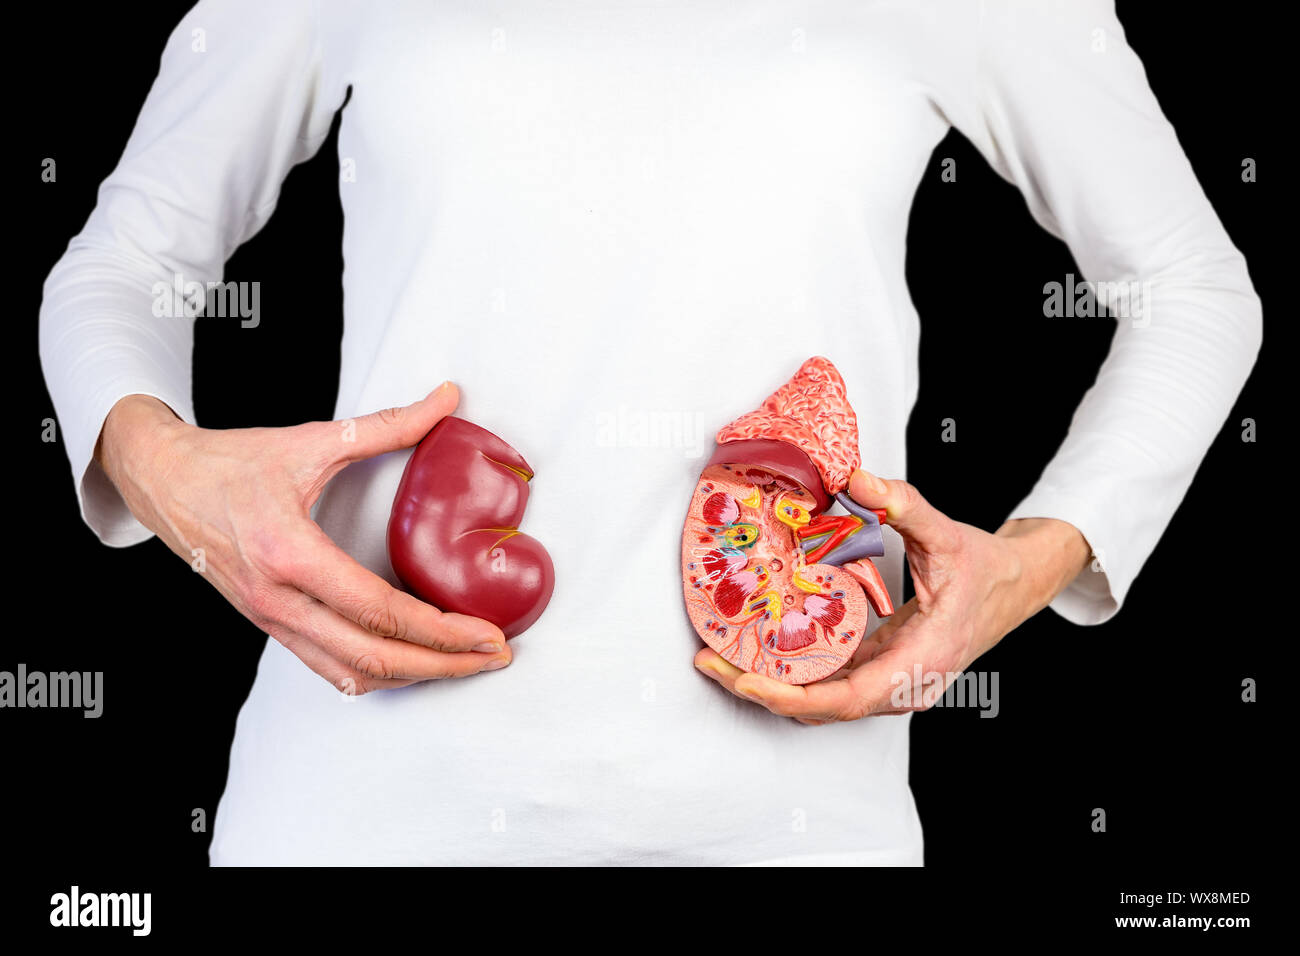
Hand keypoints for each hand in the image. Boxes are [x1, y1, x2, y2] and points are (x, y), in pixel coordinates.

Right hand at [97, 384, 509, 693]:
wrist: (162, 481)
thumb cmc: (230, 462)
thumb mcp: (312, 440)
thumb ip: (389, 424)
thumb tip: (447, 398)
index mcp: (290, 553)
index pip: (380, 609)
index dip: (442, 630)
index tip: (487, 633)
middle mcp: (279, 599)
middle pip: (375, 657)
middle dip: (444, 664)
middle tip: (494, 658)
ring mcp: (271, 620)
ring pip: (352, 674)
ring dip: (414, 677)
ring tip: (464, 665)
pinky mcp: (270, 626)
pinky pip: (329, 669)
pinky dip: (377, 674)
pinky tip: (413, 663)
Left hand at [694, 470, 1089, 721]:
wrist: (1014, 585)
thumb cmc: (984, 568)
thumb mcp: (947, 533)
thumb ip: (904, 504)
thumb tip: (857, 478)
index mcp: (921, 661)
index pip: (848, 698)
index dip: (792, 696)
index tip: (747, 681)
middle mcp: (904, 685)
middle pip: (823, 707)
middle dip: (763, 690)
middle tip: (711, 661)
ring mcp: (893, 684)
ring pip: (823, 701)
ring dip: (772, 685)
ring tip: (720, 658)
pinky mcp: (882, 672)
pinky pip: (832, 684)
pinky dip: (793, 674)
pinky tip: (757, 651)